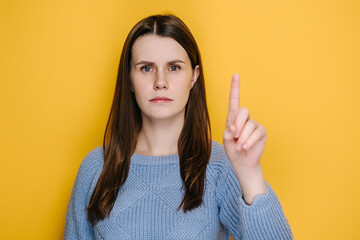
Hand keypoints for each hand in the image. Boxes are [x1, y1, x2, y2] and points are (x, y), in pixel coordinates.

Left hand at [223, 74, 266, 203]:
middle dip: (237, 124)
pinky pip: (255, 133)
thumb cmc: (233, 149)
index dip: (235, 88)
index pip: (234, 101)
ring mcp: (254, 124)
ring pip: (248, 125)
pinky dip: (248, 141)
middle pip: (242, 111)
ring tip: (239, 146)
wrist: (242, 162)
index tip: (236, 75)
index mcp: (233, 117)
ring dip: (241, 138)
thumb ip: (228, 130)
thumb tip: (235, 127)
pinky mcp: (261, 132)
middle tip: (233, 136)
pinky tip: (245, 147)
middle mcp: (244, 119)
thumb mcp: (226, 139)